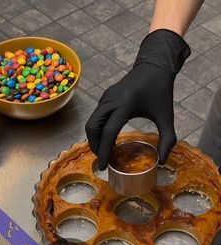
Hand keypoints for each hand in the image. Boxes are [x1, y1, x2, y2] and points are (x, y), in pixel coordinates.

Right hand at [85, 30, 189, 169]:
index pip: (108, 132)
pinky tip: (107, 138)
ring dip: (94, 138)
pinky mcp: (105, 96)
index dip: (104, 151)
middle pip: (92, 127)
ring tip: (103, 151)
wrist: (154, 65)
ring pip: (91, 122)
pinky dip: (97, 129)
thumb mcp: (167, 116)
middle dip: (95, 146)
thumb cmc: (161, 90)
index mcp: (125, 104)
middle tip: (102, 159)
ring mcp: (106, 97)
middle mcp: (111, 100)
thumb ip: (167, 139)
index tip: (103, 166)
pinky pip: (95, 116)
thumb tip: (162, 161)